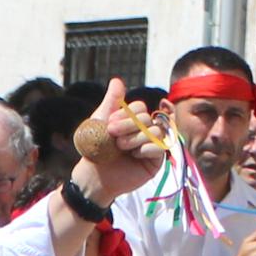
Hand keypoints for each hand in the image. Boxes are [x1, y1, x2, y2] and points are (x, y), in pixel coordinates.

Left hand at [68, 81, 164, 200]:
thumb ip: (112, 101)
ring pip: (155, 131)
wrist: (95, 175)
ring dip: (135, 138)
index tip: (109, 123)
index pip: (140, 107)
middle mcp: (144, 131)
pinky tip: (134, 156)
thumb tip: (117, 80)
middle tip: (112, 135)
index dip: (126, 114)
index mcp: (132, 121)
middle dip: (128, 126)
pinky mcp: (156, 160)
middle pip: (147, 118)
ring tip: (122, 147)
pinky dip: (146, 149)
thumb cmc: (96, 149)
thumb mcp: (101, 120)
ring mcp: (151, 145)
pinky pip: (160, 147)